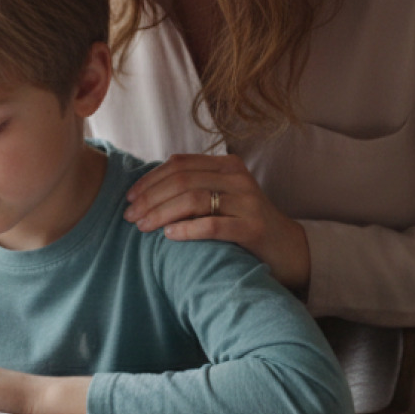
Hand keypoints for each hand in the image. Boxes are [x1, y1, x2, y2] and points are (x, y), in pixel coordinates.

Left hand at [124, 153, 311, 291]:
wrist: (286, 249)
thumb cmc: (242, 223)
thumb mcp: (221, 197)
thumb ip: (193, 187)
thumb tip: (145, 189)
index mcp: (227, 165)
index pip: (179, 164)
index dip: (150, 179)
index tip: (129, 197)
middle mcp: (238, 177)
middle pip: (182, 180)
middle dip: (150, 198)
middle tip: (130, 216)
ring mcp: (247, 201)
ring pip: (193, 199)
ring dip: (161, 213)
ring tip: (143, 227)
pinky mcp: (253, 227)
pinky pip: (213, 225)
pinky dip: (186, 229)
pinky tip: (168, 236)